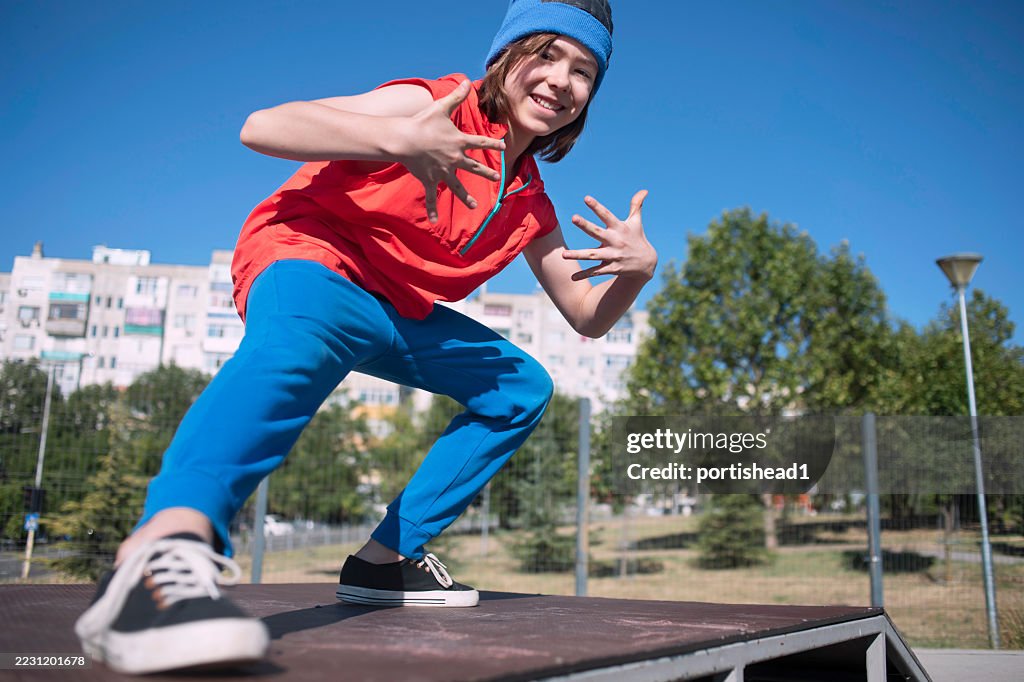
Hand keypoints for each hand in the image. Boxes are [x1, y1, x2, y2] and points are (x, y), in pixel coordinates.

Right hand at [393, 80, 504, 222]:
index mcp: (459, 142)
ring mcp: (443, 171)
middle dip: (486, 173)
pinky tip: (434, 220)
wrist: (405, 139)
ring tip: (475, 206)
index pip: (481, 143)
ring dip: (466, 197)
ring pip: (457, 187)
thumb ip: (456, 96)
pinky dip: (432, 209)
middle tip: (497, 177)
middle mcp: (454, 159)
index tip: (503, 147)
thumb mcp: (441, 108)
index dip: (492, 145)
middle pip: (474, 167)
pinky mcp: (430, 179)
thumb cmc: (423, 122)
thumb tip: (466, 81)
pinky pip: (432, 197)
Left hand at [562, 191, 657, 281]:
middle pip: (598, 232)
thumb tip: (644, 190)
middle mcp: (615, 241)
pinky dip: (584, 275)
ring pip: (593, 255)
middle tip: (573, 217)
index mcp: (619, 228)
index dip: (597, 207)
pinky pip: (596, 271)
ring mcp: (613, 256)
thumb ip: (636, 205)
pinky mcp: (612, 268)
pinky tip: (572, 277)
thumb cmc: (637, 238)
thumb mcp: (636, 222)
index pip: (607, 215)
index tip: (586, 198)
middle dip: (586, 226)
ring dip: (578, 255)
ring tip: (563, 254)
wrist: (647, 263)